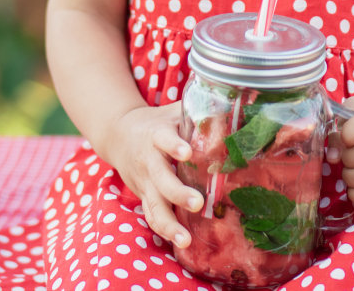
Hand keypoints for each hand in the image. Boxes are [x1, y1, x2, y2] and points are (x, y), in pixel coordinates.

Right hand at [100, 103, 205, 247]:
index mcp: (156, 135)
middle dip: (177, 192)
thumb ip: (200, 112)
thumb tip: (235, 110)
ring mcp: (144, 182)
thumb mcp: (174, 113)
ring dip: (168, 223)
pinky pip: (152, 215)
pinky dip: (164, 230)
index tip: (186, 153)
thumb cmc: (157, 123)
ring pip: (154, 204)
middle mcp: (149, 160)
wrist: (118, 134)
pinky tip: (180, 243)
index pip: (163, 139)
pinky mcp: (143, 196)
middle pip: (161, 178)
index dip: (173, 146)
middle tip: (197, 203)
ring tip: (185, 239)